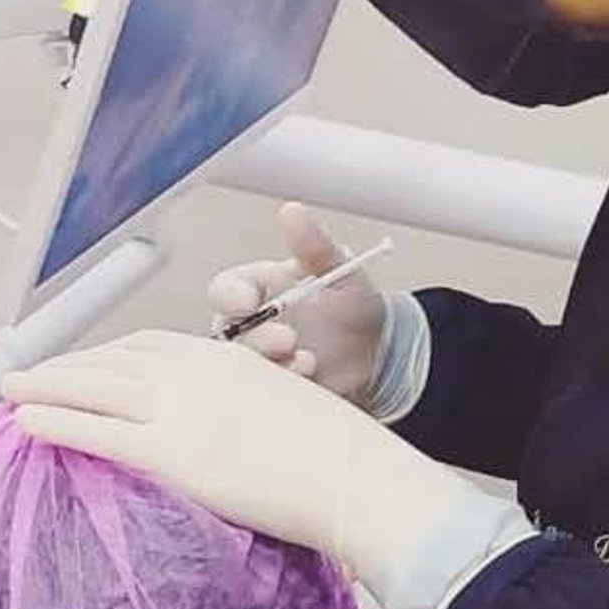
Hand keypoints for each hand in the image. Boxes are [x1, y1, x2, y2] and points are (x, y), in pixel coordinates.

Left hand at [2, 329, 530, 608]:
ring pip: (92, 387)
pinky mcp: (169, 451)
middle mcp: (195, 371)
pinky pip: (96, 430)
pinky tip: (25, 423)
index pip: (148, 345)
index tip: (83, 364)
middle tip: (28, 374)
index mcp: (225, 358)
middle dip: (65, 365)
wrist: (351, 475)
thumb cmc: (334, 455)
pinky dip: (55, 422)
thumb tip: (224, 435)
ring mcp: (179, 409)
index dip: (107, 354)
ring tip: (8, 392)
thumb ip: (242, 413)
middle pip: (111, 359)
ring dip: (43, 386)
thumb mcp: (285, 411)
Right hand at [208, 205, 390, 403]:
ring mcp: (262, 363)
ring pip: (243, 369)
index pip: (226, 290)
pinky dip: (283, 391)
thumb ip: (315, 246)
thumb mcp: (342, 271)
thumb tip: (292, 211)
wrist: (382, 355)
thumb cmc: (353, 308)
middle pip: (228, 334)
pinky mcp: (274, 394)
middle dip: (255, 337)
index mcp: (258, 291)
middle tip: (287, 338)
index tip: (249, 301)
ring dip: (270, 366)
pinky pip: (263, 397)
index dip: (231, 295)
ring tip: (306, 362)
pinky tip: (310, 380)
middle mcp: (251, 328)